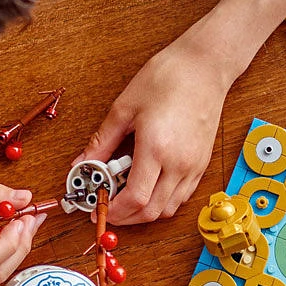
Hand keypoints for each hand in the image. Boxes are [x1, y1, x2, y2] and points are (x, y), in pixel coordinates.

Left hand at [75, 31, 231, 224]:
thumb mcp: (124, 108)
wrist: (204, 68)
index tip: (99, 207)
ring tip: (126, 197)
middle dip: (126, 217)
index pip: (135, 199)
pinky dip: (162, 201)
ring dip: (145, 211)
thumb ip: (102, 142)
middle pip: (151, 212)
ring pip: (168, 209)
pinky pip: (181, 196)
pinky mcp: (202, 164)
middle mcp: (178, 163)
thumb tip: (82, 163)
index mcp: (156, 148)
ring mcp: (193, 166)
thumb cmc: (167, 79)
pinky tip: (149, 186)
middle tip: (108, 207)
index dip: (114, 210)